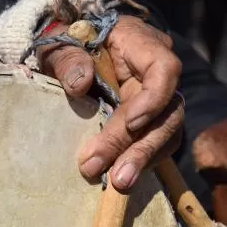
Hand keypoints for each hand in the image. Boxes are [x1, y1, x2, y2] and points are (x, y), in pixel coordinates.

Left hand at [39, 16, 183, 191]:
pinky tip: (116, 178)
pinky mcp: (147, 121)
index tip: (132, 123)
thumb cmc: (67, 43)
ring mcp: (155, 98)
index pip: (163, 68)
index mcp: (140, 43)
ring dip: (141, 160)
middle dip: (141, 146)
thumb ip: (68, 60)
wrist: (72, 49)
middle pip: (166, 112)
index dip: (153, 99)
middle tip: (117, 176)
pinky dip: (136, 161)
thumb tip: (80, 84)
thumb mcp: (59, 46)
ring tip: (117, 183)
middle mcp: (156, 72)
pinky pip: (152, 144)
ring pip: (165, 133)